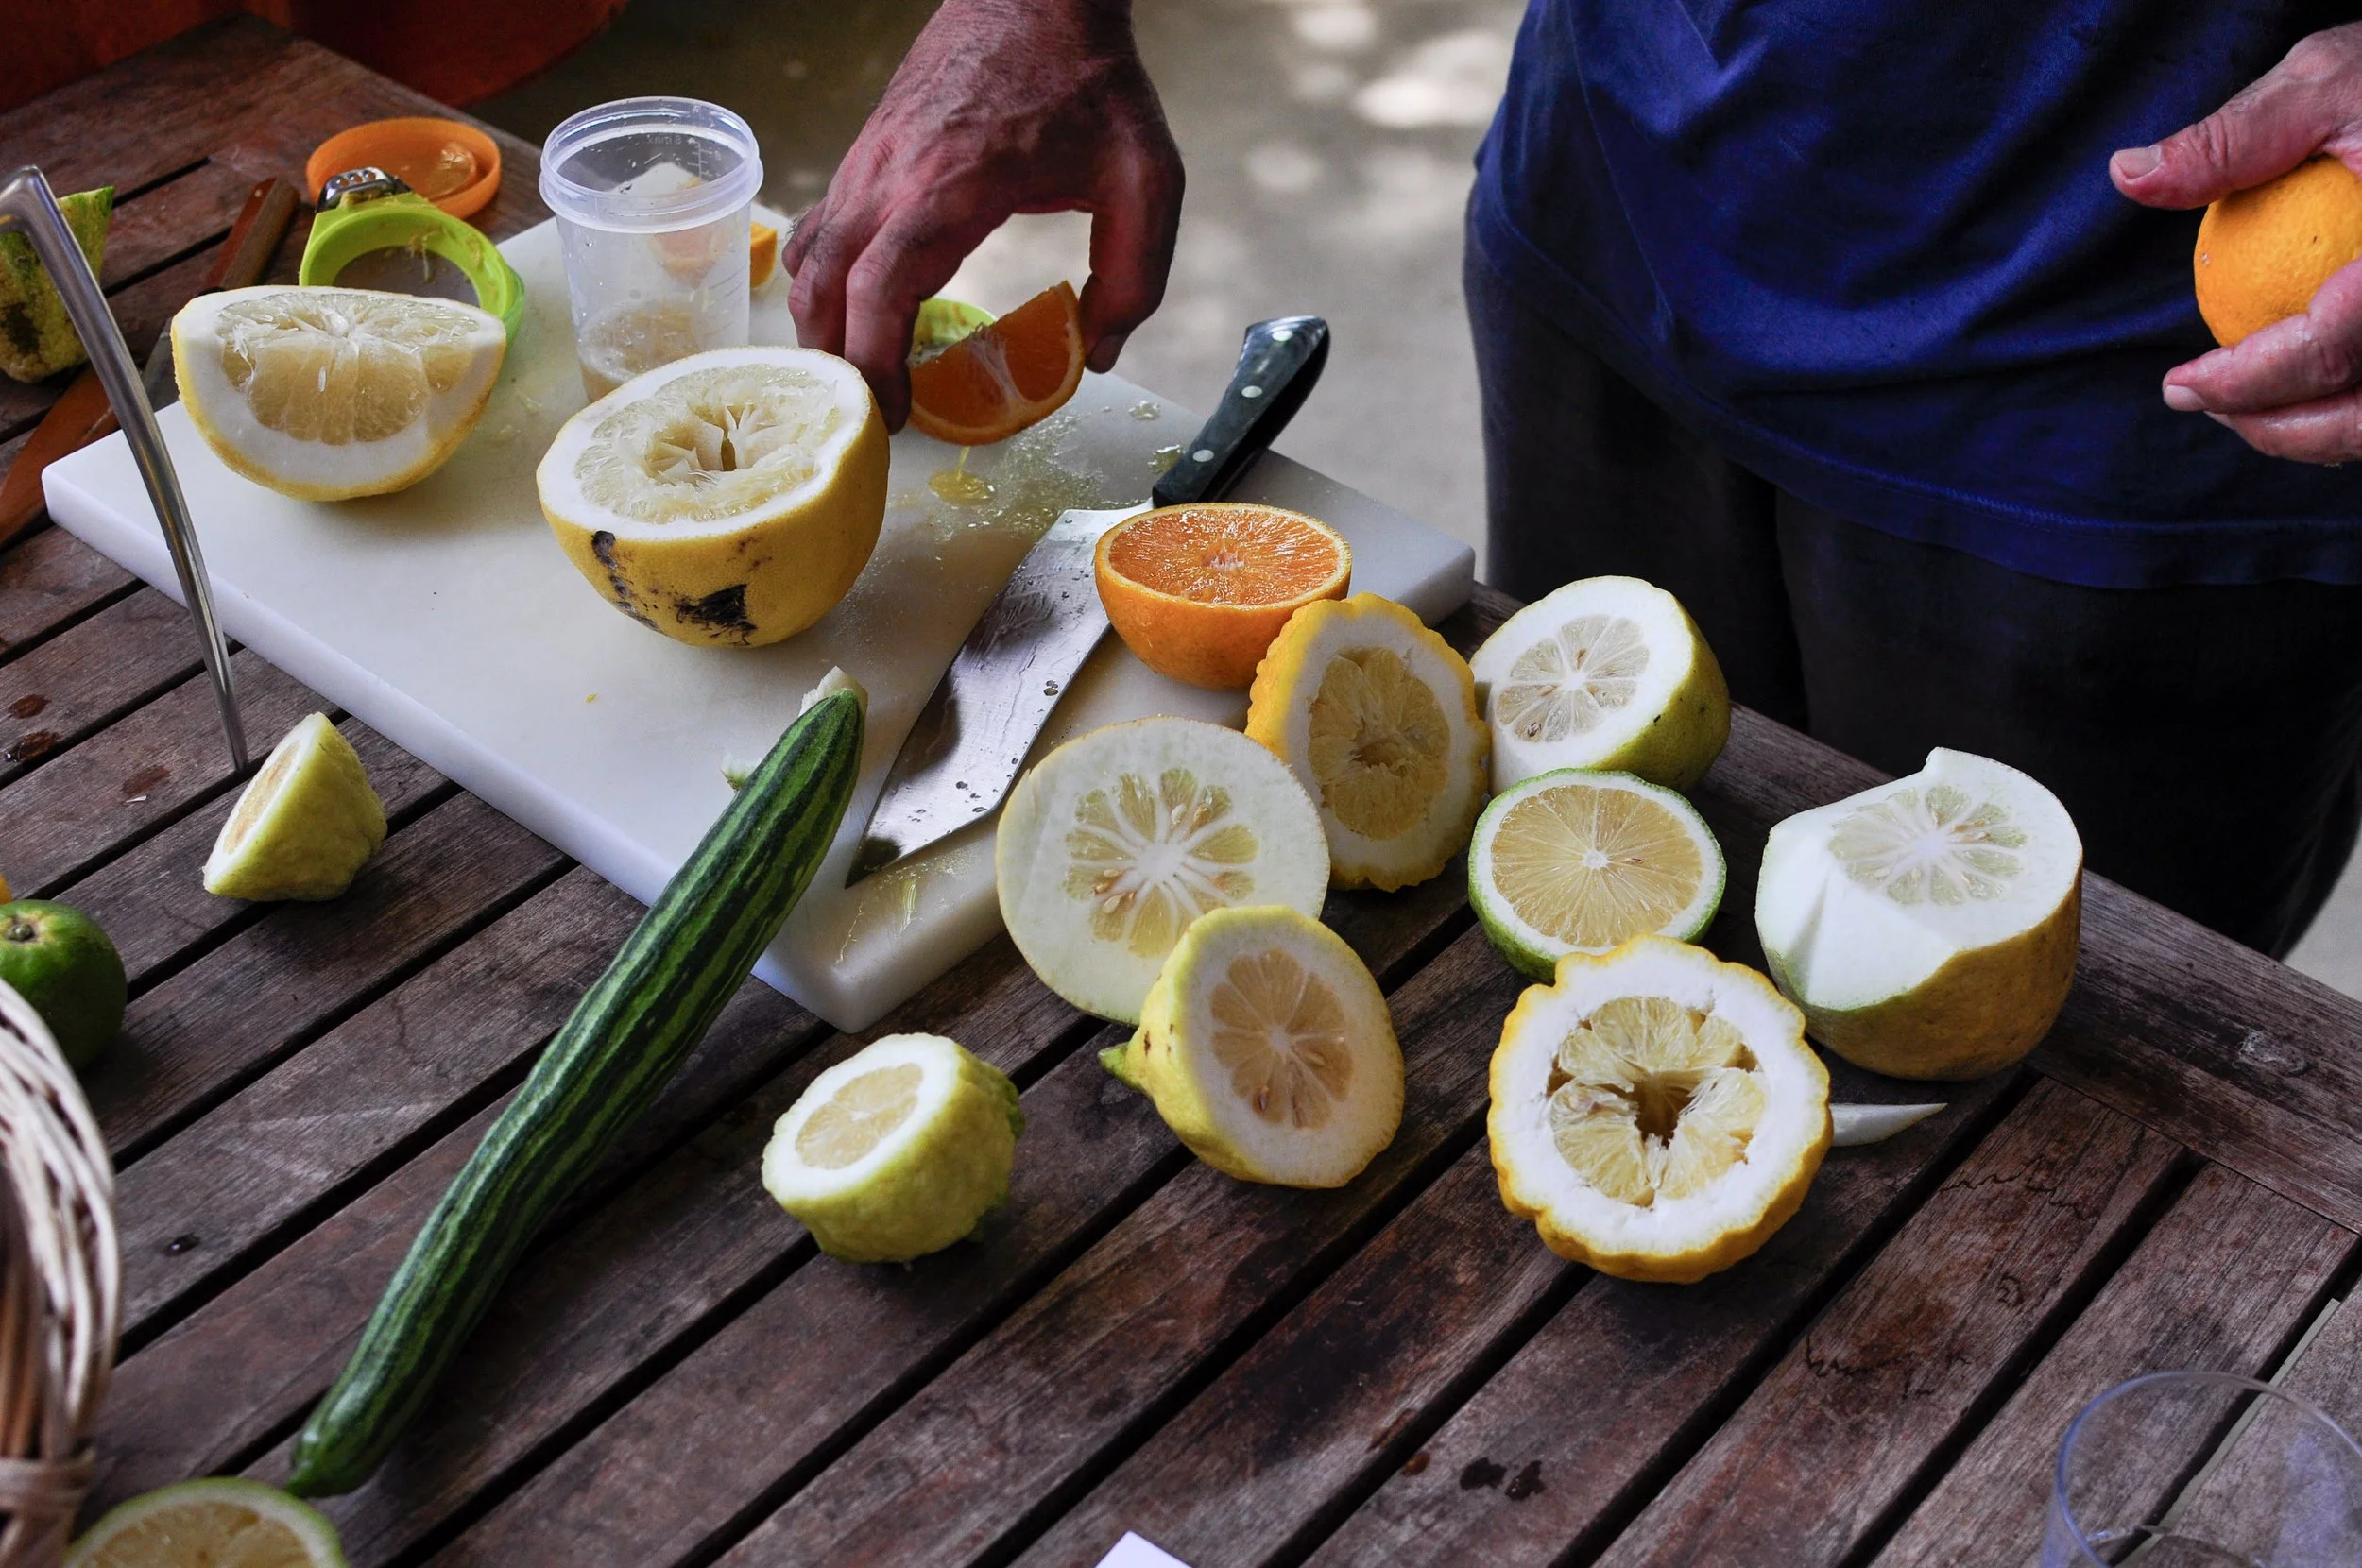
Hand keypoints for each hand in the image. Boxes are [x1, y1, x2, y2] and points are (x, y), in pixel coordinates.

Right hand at [781, 0, 1183, 429]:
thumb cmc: (1088, 80)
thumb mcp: (1146, 179)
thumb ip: (1136, 277)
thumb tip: (1101, 351)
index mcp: (953, 186)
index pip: (881, 288)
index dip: (876, 362)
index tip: (894, 412)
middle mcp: (893, 175)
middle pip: (824, 287)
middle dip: (835, 361)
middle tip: (868, 414)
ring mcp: (870, 161)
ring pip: (812, 258)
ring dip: (823, 325)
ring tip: (859, 374)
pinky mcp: (867, 154)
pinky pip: (823, 227)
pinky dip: (825, 279)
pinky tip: (857, 310)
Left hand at [2111, 24, 2361, 462]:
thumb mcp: (2326, 82)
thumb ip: (2233, 139)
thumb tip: (2129, 174)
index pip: (2332, 345)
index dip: (2246, 382)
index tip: (2179, 385)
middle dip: (2278, 428)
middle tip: (2200, 404)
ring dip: (2317, 429)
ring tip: (2240, 405)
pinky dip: (2350, 403)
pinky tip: (2294, 384)